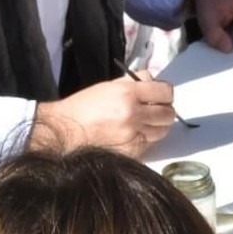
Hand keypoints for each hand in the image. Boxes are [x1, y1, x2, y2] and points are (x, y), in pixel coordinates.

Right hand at [32, 76, 175, 156]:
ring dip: (157, 126)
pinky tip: (133, 134)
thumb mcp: (108, 85)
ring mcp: (132, 135)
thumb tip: (154, 81)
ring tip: (144, 122)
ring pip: (162, 131)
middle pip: (168, 114)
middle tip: (155, 109)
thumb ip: (134, 82)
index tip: (161, 95)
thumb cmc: (84, 105)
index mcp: (128, 93)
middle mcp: (133, 114)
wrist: (64, 130)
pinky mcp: (129, 151)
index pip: (165, 92)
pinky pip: (149, 144)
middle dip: (164, 110)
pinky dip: (145, 138)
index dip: (166, 93)